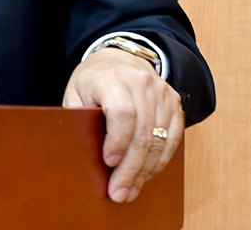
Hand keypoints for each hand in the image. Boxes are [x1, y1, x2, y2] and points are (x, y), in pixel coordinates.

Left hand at [62, 48, 183, 202]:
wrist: (121, 59)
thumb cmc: (93, 80)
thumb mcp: (76, 93)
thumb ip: (78, 119)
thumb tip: (83, 154)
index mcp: (112, 77)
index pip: (122, 112)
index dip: (118, 140)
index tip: (109, 162)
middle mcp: (141, 82)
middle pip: (143, 131)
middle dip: (132, 167)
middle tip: (120, 192)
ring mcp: (162, 92)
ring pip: (161, 138)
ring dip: (146, 169)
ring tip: (132, 189)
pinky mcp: (174, 103)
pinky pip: (174, 138)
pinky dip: (161, 160)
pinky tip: (147, 174)